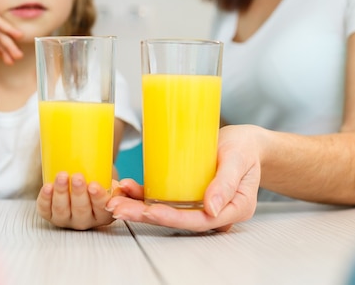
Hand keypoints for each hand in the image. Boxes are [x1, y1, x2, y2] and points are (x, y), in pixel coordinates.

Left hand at [37, 173, 120, 229]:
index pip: (101, 209)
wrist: (85, 185)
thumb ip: (125, 188)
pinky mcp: (51, 215)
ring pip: (62, 210)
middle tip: (77, 176)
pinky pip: (45, 210)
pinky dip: (44, 199)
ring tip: (62, 176)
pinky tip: (47, 187)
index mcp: (102, 215)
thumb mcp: (115, 187)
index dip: (97, 198)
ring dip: (61, 193)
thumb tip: (125, 185)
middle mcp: (84, 220)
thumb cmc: (101, 185)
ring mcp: (66, 219)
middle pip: (80, 210)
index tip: (94, 185)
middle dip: (78, 193)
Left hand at [107, 125, 261, 232]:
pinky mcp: (187, 192)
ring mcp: (199, 203)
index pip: (200, 221)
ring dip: (139, 207)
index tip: (151, 212)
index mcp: (232, 209)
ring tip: (115, 199)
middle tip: (119, 208)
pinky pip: (165, 197)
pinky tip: (127, 187)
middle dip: (145, 215)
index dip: (173, 217)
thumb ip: (227, 183)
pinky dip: (145, 194)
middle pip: (178, 219)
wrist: (245, 141)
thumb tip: (212, 209)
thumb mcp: (238, 159)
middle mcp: (213, 211)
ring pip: (167, 210)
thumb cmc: (245, 148)